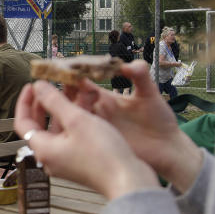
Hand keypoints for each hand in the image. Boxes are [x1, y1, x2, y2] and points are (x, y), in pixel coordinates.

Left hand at [14, 81, 159, 198]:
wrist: (128, 180)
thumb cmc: (103, 154)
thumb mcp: (76, 120)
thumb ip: (54, 101)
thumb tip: (38, 86)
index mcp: (44, 149)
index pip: (22, 122)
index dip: (25, 101)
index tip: (33, 84)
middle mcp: (51, 157)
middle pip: (40, 125)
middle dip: (47, 102)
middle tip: (52, 86)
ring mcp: (66, 161)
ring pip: (59, 128)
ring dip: (66, 108)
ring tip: (77, 89)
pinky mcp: (81, 162)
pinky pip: (72, 136)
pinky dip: (77, 120)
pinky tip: (90, 106)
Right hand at [54, 61, 202, 191]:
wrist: (167, 150)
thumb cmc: (160, 121)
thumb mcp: (150, 94)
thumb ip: (140, 74)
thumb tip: (126, 63)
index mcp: (104, 97)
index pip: (79, 82)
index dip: (67, 75)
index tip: (53, 68)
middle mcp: (95, 112)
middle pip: (69, 101)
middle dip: (58, 95)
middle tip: (46, 89)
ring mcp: (95, 129)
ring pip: (69, 119)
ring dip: (61, 113)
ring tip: (55, 109)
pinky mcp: (97, 144)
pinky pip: (76, 138)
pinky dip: (67, 132)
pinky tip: (62, 130)